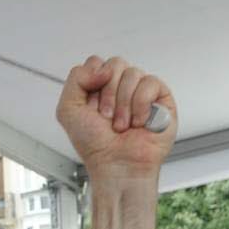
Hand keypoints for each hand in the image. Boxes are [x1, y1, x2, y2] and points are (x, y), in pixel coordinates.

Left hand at [56, 56, 175, 179]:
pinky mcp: (160, 98)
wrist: (117, 166)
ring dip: (123, 104)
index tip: (91, 107)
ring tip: (122, 124)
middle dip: (107, 94)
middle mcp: (120, 87)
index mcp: (99, 87)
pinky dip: (141, 104)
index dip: (92, 82)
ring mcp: (141, 91)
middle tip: (107, 118)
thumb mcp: (68, 109)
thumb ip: (76, 78)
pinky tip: (139, 121)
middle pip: (115, 64)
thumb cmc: (95, 145)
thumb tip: (103, 68)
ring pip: (132, 73)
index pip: (97, 62)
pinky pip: (150, 83)